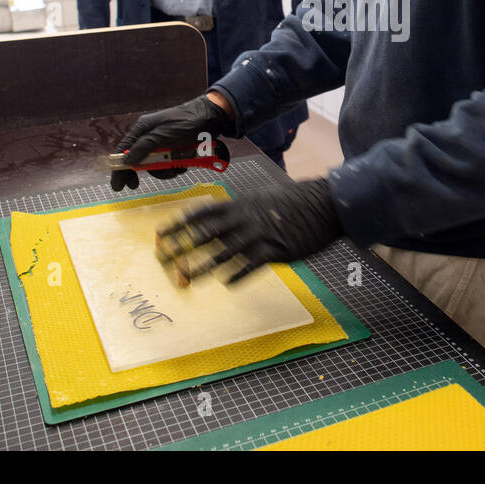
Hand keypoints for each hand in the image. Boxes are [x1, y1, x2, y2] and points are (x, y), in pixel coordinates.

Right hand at [110, 94, 234, 191]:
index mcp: (142, 129)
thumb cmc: (185, 122)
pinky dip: (176, 167)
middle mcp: (150, 137)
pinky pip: (170, 165)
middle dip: (141, 172)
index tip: (117, 185)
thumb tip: (125, 161)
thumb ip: (143, 147)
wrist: (211, 118)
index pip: (123, 150)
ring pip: (156, 166)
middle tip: (136, 186)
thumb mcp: (162, 134)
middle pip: (138, 160)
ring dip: (164, 170)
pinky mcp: (175, 150)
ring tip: (176, 165)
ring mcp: (163, 145)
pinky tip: (184, 163)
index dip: (119, 168)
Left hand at [155, 179, 341, 282]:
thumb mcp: (262, 198)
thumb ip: (242, 210)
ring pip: (224, 253)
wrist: (323, 204)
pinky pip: (252, 266)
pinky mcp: (275, 251)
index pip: (202, 214)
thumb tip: (223, 219)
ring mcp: (259, 235)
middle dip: (182, 246)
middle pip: (206, 235)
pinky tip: (228, 284)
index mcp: (240, 205)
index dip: (180, 224)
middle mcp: (244, 220)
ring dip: (204, 267)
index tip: (161, 233)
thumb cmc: (294, 201)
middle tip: (163, 258)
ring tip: (188, 278)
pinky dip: (238, 275)